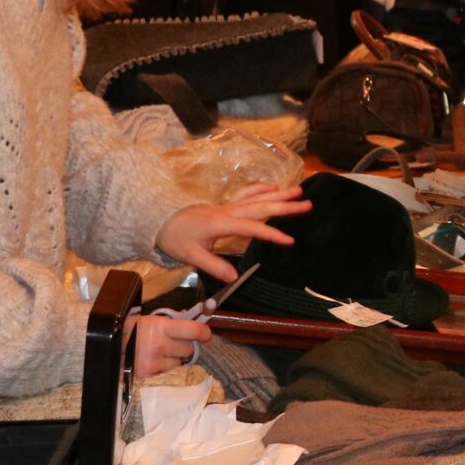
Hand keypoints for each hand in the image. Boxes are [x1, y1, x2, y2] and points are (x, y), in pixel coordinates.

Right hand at [131, 313, 210, 377]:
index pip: (195, 330)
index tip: (204, 334)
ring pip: (180, 363)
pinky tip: (155, 364)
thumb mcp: (151, 320)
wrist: (107, 346)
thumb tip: (193, 320)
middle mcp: (160, 345)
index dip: (203, 333)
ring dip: (174, 360)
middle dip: (183, 346)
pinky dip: (165, 370)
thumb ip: (173, 321)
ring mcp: (155, 362)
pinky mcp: (149, 376)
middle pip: (189, 349)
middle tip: (173, 344)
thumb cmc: (131, 330)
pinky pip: (169, 373)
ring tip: (160, 355)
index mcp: (161, 326)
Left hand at [155, 183, 312, 280]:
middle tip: (307, 204)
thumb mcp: (190, 255)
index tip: (290, 241)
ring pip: (256, 197)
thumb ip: (213, 264)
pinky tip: (273, 187)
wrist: (158, 220)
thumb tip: (233, 277)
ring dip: (277, 194)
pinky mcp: (224, 206)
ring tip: (298, 191)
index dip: (271, 234)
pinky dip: (261, 189)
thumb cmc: (174, 237)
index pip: (252, 227)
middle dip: (284, 206)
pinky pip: (246, 194)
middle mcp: (226, 211)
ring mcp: (226, 206)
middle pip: (260, 206)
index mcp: (220, 223)